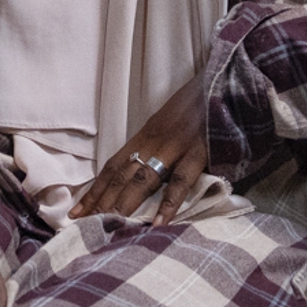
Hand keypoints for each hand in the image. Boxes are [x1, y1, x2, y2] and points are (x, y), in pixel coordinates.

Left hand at [77, 80, 207, 226]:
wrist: (228, 78)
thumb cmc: (202, 100)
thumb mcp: (173, 119)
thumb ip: (159, 141)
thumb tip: (145, 166)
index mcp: (148, 132)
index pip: (114, 165)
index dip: (96, 189)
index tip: (78, 210)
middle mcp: (155, 140)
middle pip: (121, 175)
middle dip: (102, 201)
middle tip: (83, 225)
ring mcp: (176, 146)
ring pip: (143, 179)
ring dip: (125, 204)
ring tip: (110, 227)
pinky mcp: (199, 151)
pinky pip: (181, 181)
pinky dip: (169, 203)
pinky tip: (158, 222)